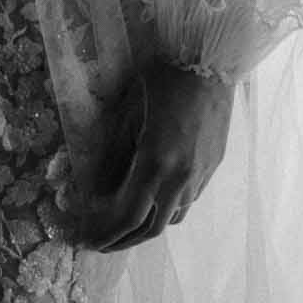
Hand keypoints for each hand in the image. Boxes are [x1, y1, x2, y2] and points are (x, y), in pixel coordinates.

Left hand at [75, 59, 234, 251]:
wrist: (211, 59)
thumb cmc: (163, 77)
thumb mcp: (127, 111)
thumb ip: (113, 155)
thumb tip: (98, 190)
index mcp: (157, 162)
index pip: (129, 215)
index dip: (107, 234)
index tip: (88, 241)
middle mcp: (182, 177)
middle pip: (152, 227)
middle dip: (124, 240)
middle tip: (102, 242)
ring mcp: (202, 174)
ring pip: (173, 217)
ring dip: (147, 227)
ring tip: (125, 224)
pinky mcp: (213, 166)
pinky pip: (188, 200)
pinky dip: (166, 209)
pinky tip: (153, 199)